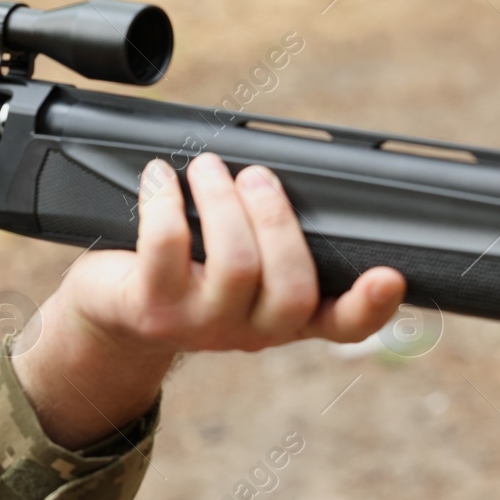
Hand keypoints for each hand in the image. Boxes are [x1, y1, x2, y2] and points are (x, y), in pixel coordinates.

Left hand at [12, 152, 405, 448]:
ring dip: (223, 201)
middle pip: (291, 285)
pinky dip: (165, 201)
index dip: (371, 307)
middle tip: (256, 175)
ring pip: (235, 265)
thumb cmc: (182, 269)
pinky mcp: (152, 312)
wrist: (109, 308)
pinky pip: (168, 247)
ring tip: (208, 167)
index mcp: (284, 318)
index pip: (342, 326)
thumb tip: (282, 173)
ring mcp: (201, 327)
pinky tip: (160, 177)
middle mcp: (250, 332)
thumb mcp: (235, 264)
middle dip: (277, 218)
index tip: (390, 275)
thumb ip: (268, 237)